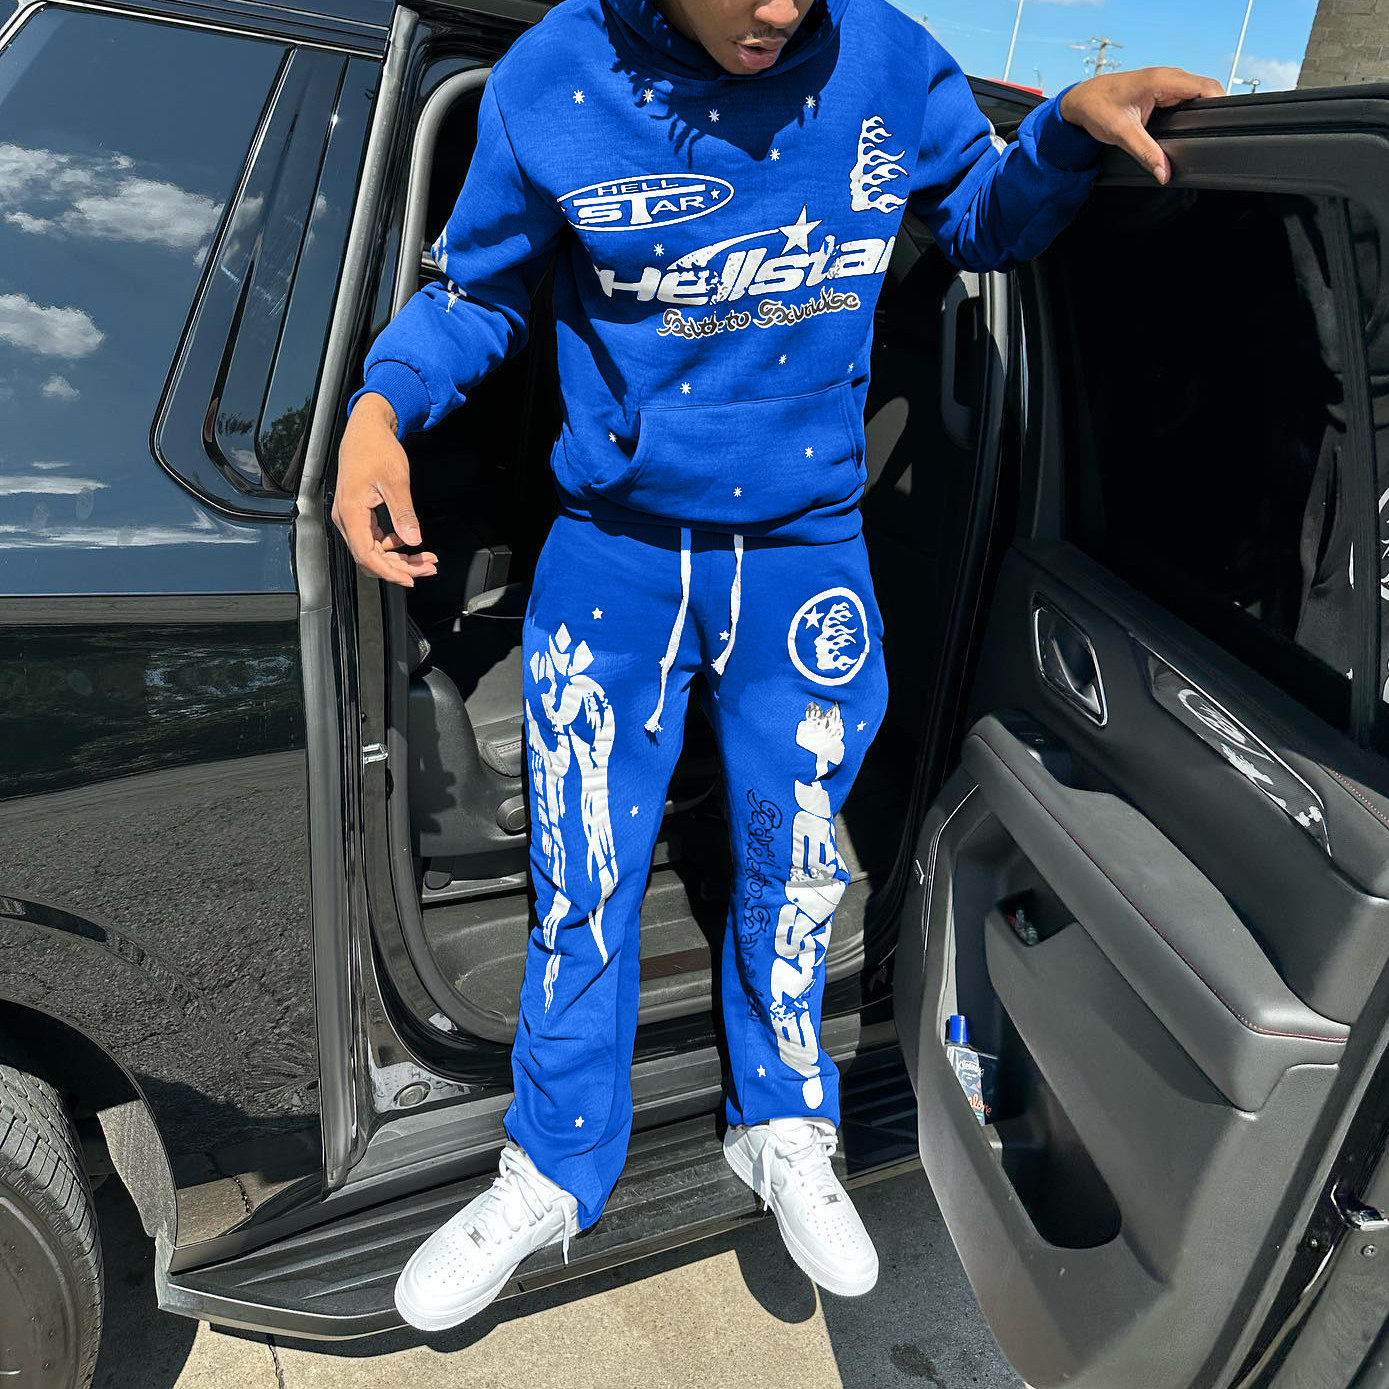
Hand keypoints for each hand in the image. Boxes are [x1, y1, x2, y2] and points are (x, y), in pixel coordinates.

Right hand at [332, 394, 438, 587]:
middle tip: (429, 567)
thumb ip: (403, 513)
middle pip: (370, 557)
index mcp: (351, 512)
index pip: (367, 555)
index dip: (389, 571)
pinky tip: (408, 542)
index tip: (411, 579)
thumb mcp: (395, 480)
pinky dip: (392, 545)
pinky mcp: (357, 514)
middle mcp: (345, 518)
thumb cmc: (376, 449)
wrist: (366, 429)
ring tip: (425, 559)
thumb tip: (413, 540)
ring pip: (373, 550)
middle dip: (400, 567)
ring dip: (398, 558)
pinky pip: (373, 539)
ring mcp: (350, 517)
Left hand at [1058, 67, 1225, 184]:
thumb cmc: (1097, 108)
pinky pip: (1184, 98)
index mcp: (1162, 80)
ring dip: (1201, 111)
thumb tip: (1164, 173)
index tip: (1224, 125)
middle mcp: (1168, 77)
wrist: (1080, 100)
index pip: (1206, 87)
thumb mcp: (1121, 134)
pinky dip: (1189, 111)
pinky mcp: (1161, 90)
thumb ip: (1145, 153)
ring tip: (1203, 133)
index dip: (1221, 104)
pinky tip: (1188, 127)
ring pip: (1196, 94)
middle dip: (1213, 111)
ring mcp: (1166, 82)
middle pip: (1206, 91)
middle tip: (1213, 135)